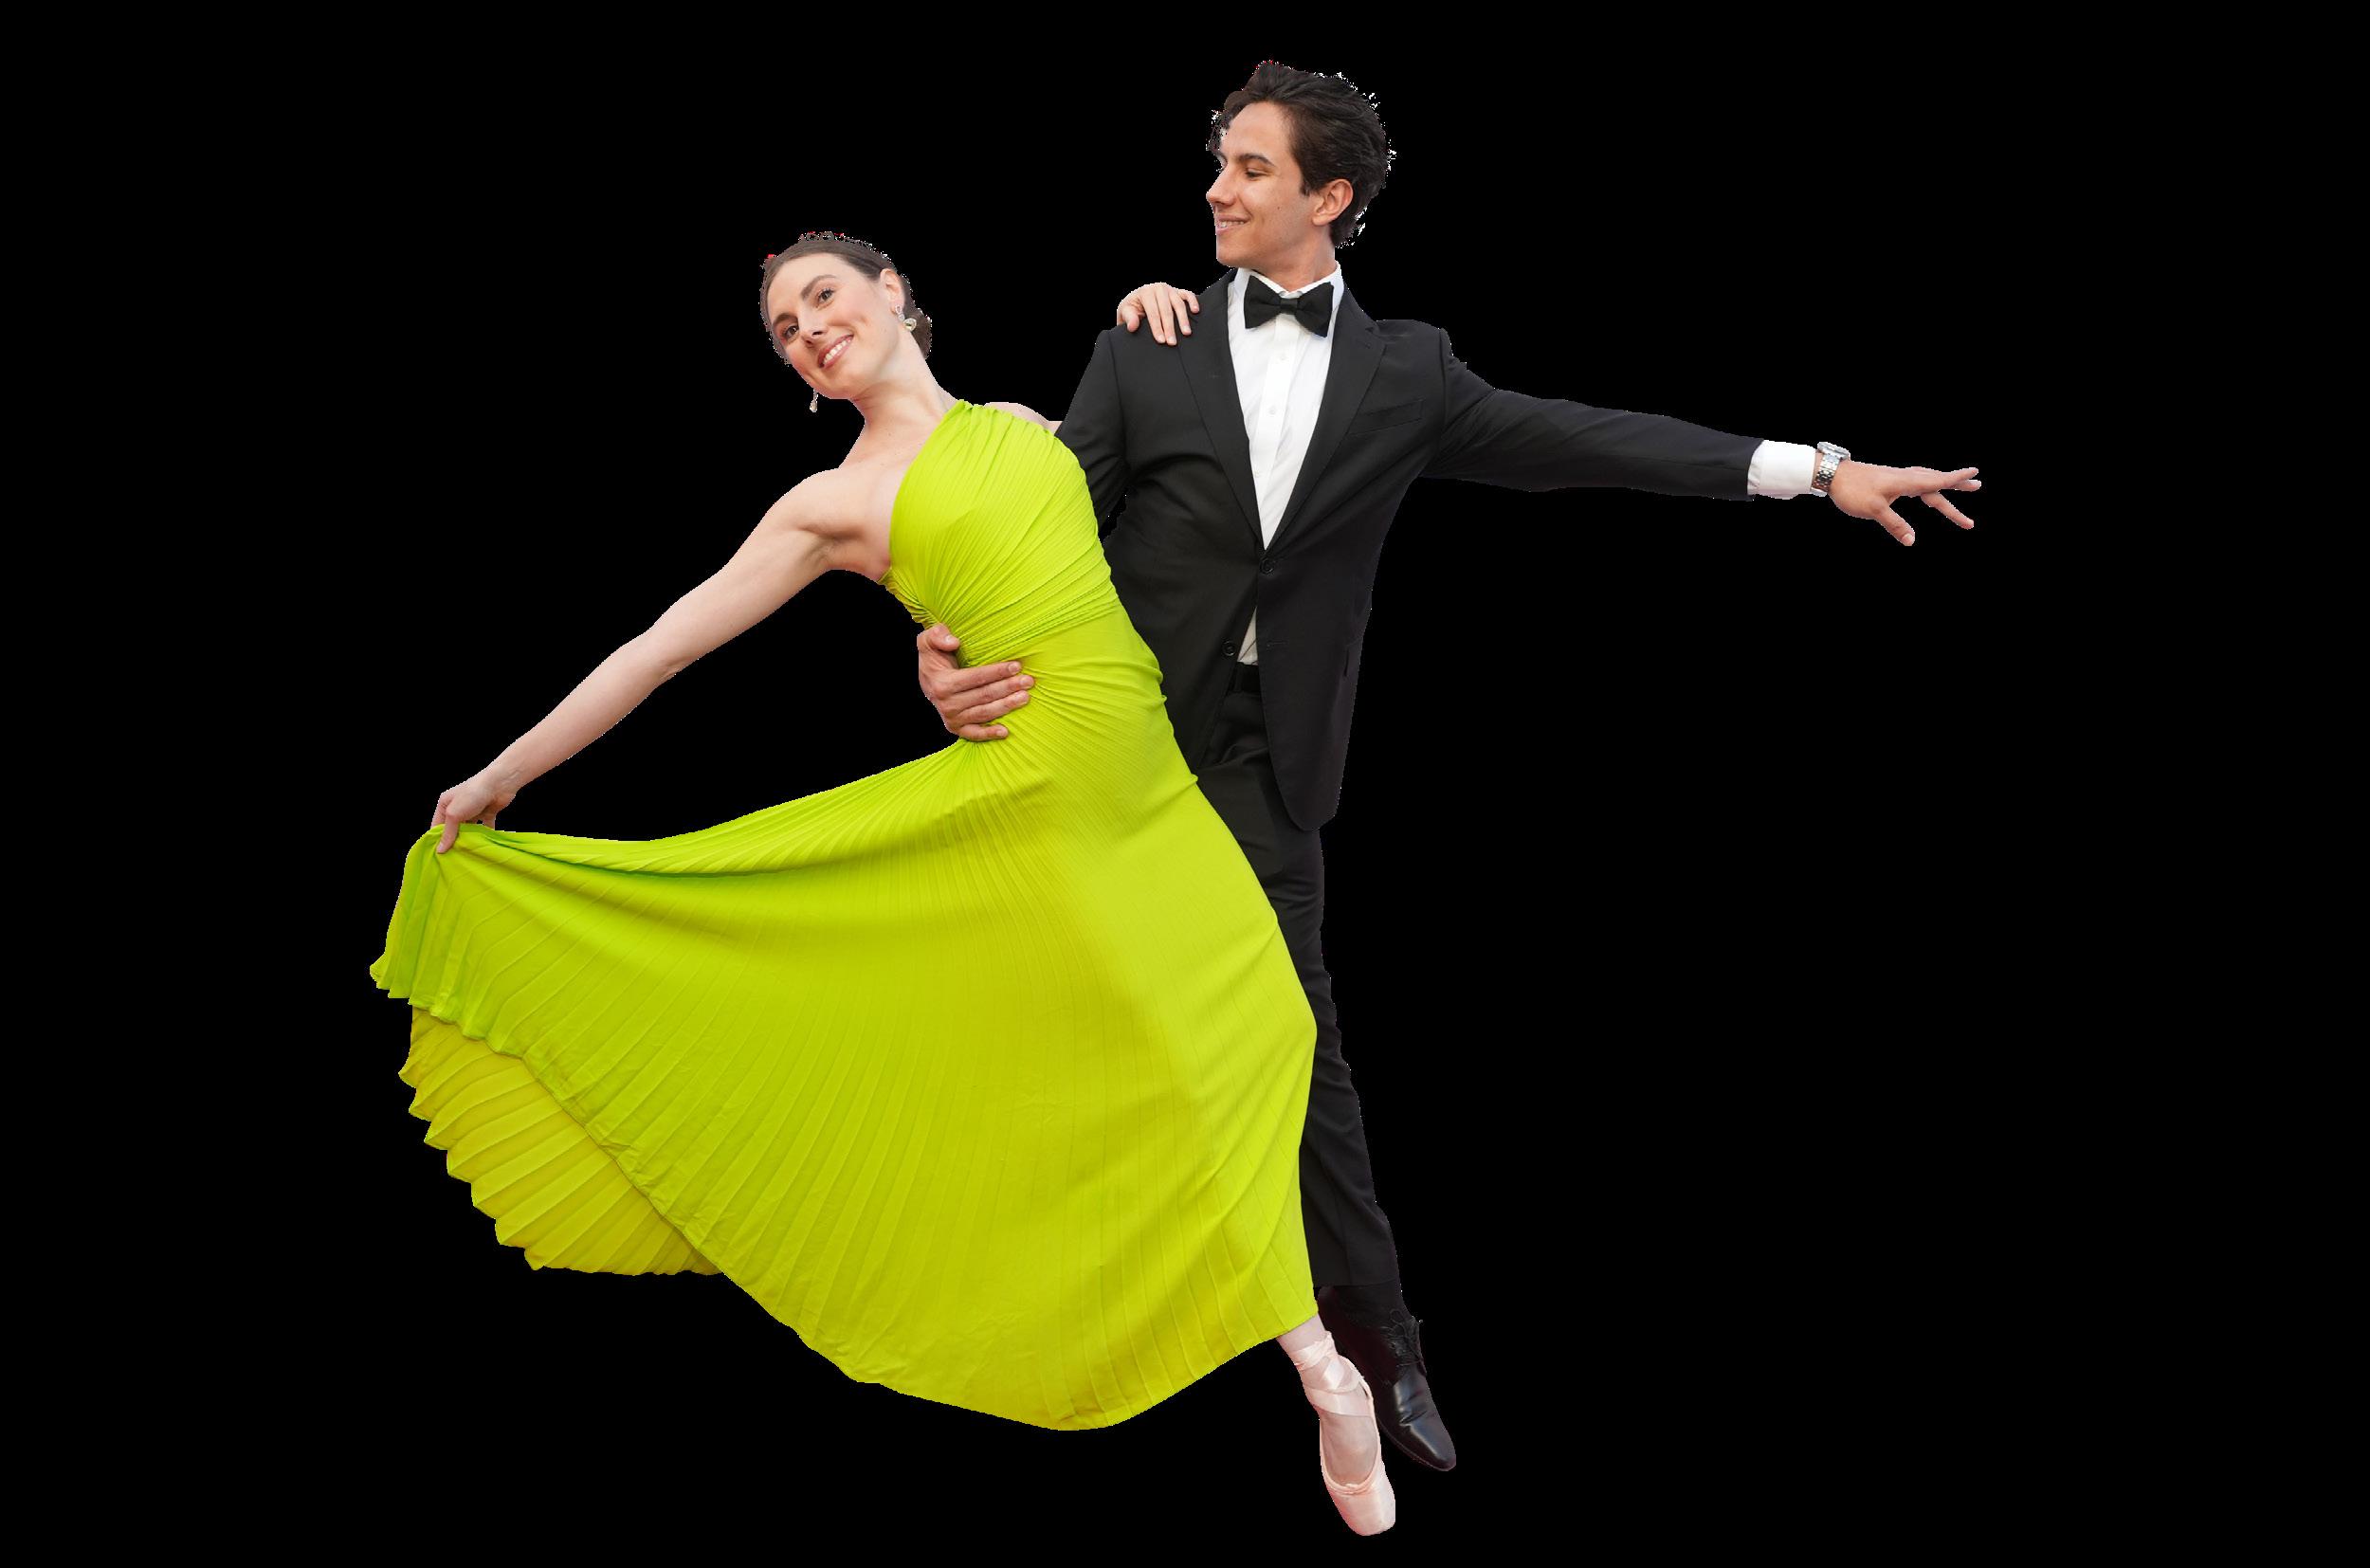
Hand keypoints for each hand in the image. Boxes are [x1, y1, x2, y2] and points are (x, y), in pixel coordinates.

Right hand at [432, 772, 515, 853]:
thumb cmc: (472, 794)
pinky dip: (483, 835)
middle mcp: (457, 807)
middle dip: (454, 841)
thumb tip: (440, 850)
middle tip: (454, 858)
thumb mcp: (454, 814)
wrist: (500, 784)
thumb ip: (448, 832)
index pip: (437, 825)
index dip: (438, 839)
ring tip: (467, 854)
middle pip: (453, 828)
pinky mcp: (486, 813)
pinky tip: (483, 845)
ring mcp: (472, 810)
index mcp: (445, 804)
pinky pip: (483, 827)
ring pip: (468, 829)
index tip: (440, 856)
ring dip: (468, 839)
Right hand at [917, 623, 1030, 740]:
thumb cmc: (934, 656)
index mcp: (942, 683)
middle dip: (1008, 687)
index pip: (975, 677)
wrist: (927, 679)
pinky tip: (1006, 732)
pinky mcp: (957, 728)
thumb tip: (954, 642)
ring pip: (984, 713)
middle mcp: (947, 704)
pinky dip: (989, 734)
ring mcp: (952, 718)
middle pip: (984, 695)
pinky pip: (974, 734)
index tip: (1016, 666)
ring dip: (1006, 706)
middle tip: (1028, 681)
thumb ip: (937, 635)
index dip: (996, 672)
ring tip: (1025, 697)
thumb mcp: (928, 640)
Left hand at [1116, 283, 1196, 345]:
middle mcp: (1158, 288)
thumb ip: (1128, 318)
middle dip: (1170, 327)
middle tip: (1172, 342)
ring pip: (1179, 304)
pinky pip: (1187, 294)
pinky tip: (1196, 311)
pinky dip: (1193, 301)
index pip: (1153, 312)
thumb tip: (1132, 326)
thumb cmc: (1132, 307)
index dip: (1157, 327)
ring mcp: (1170, 289)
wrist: (1137, 300)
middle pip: (1166, 310)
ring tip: (1186, 333)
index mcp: (1145, 292)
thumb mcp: (1125, 312)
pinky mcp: (1178, 291)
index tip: (1161, 340)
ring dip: (1183, 319)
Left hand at [1825, 461, 1981, 546]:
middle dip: (1957, 485)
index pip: (1938, 481)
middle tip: (1978, 486)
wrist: (1832, 474)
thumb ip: (1895, 525)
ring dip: (1944, 485)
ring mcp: (1898, 477)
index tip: (1976, 473)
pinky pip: (1916, 481)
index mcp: (1906, 482)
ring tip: (1959, 486)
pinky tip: (1926, 488)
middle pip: (1936, 482)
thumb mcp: (1874, 510)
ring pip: (1927, 481)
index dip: (1957, 479)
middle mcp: (1905, 477)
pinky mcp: (1890, 479)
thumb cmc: (1853, 490)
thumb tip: (1913, 541)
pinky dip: (1927, 484)